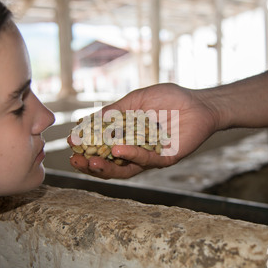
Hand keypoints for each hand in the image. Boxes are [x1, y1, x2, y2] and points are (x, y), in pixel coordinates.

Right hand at [70, 83, 218, 178]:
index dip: (87, 147)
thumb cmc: (167, 99)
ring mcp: (150, 158)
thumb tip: (87, 121)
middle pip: (110, 164)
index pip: (103, 148)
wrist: (196, 102)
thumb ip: (114, 112)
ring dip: (107, 167)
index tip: (71, 142)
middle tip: (75, 160)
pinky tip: (117, 149)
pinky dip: (131, 154)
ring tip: (90, 162)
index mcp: (128, 138)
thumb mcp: (135, 102)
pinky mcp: (165, 159)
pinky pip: (146, 161)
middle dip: (91, 164)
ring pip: (125, 169)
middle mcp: (136, 151)